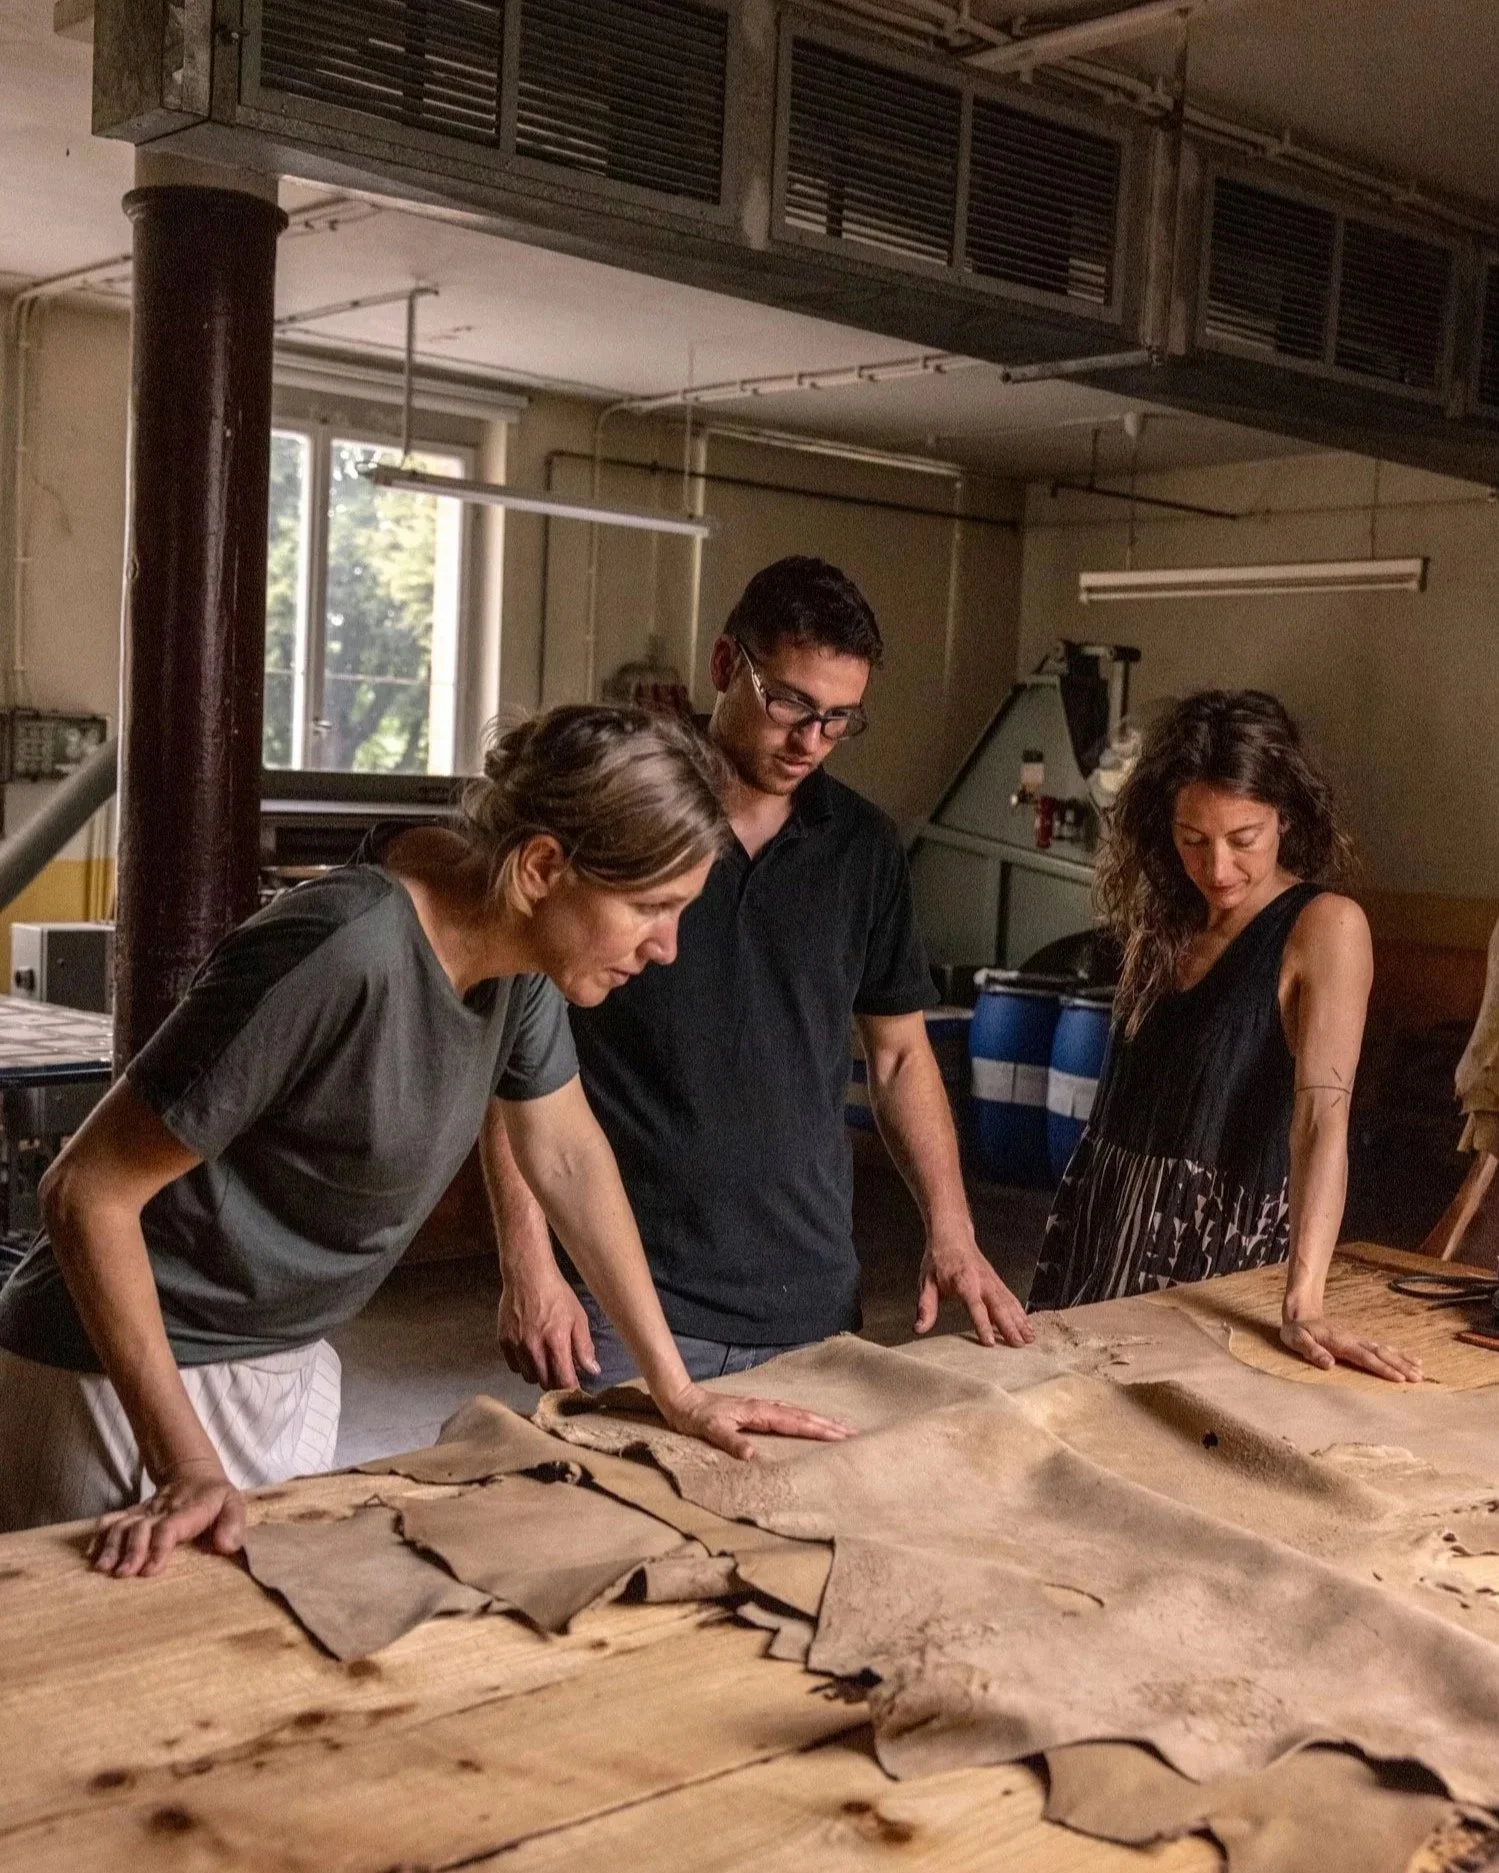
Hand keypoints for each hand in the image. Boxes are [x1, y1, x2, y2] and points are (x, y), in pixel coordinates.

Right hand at [88, 1458, 244, 1577]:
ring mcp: (145, 1511)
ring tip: (102, 1568)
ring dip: (111, 1546)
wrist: (195, 1474)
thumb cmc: (216, 1498)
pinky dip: (99, 1535)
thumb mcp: (235, 1504)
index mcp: (189, 1510)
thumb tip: (226, 1545)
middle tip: (121, 1574)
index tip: (148, 1571)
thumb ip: (234, 1524)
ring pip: (123, 1524)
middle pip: (140, 1527)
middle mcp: (162, 1510)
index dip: (158, 1548)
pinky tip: (90, 1553)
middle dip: (130, 1551)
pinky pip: (113, 1520)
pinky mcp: (134, 1513)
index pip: (169, 1528)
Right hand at [498, 1261, 599, 1389]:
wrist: (528, 1275)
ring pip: (529, 1377)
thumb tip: (593, 1371)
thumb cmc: (557, 1294)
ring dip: (539, 1374)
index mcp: (556, 1342)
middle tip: (561, 1370)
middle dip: (556, 1381)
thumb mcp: (578, 1317)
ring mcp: (516, 1345)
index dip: (571, 1388)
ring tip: (545, 1359)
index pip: (563, 1381)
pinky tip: (530, 1352)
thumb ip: (584, 1347)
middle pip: (545, 1383)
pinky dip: (523, 1365)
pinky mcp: (503, 1341)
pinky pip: (514, 1367)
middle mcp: (534, 1347)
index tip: (575, 1385)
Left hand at [657, 1382, 854, 1460]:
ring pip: (798, 1414)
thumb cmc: (695, 1418)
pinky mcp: (756, 1411)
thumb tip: (753, 1456)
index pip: (797, 1423)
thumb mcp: (709, 1431)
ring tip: (840, 1428)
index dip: (820, 1430)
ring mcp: (761, 1408)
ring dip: (820, 1421)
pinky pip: (788, 1415)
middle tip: (854, 1433)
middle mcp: (764, 1408)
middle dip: (829, 1425)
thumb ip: (731, 1441)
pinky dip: (804, 1419)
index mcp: (759, 1412)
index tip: (843, 1436)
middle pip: (804, 1416)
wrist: (681, 1400)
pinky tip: (807, 1422)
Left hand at [915, 1234, 1033, 1346]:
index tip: (990, 1342)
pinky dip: (1021, 1312)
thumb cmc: (938, 1261)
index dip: (983, 1324)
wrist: (952, 1236)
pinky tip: (1027, 1326)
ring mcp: (993, 1281)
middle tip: (1018, 1345)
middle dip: (1010, 1326)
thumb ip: (925, 1306)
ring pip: (1009, 1302)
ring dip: (1020, 1321)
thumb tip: (919, 1329)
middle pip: (999, 1305)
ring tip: (1029, 1339)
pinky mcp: (998, 1282)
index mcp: (964, 1281)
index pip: (975, 1306)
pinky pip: (1011, 1298)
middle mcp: (982, 1281)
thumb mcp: (926, 1281)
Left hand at [1280, 1315, 1423, 1382]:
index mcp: (1340, 1342)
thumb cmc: (1297, 1331)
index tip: (1399, 1378)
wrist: (1301, 1314)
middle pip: (1381, 1353)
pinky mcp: (1360, 1340)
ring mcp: (1358, 1338)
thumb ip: (1311, 1351)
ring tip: (1421, 1371)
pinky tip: (1411, 1358)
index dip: (1382, 1368)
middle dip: (1400, 1365)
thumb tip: (1329, 1363)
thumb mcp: (1296, 1340)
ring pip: (1385, 1349)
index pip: (1365, 1357)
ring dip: (1403, 1359)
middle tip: (1419, 1378)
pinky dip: (1399, 1353)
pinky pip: (1382, 1347)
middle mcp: (1354, 1339)